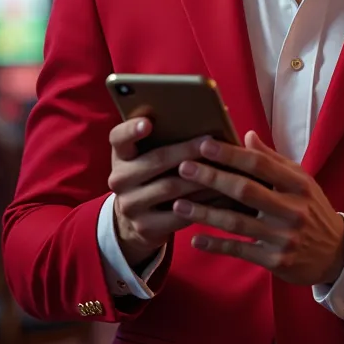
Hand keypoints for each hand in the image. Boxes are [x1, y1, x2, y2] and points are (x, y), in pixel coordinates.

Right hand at [108, 117, 217, 267]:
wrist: (138, 218)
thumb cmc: (155, 174)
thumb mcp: (150, 155)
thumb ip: (167, 137)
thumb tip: (206, 117)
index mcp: (121, 155)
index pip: (119, 137)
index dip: (132, 129)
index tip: (148, 122)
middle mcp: (120, 179)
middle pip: (155, 160)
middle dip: (186, 150)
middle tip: (210, 142)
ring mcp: (130, 205)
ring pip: (171, 187)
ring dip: (201, 177)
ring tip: (224, 167)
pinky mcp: (146, 227)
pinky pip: (180, 214)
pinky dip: (204, 204)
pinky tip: (223, 196)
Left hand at [174, 131, 343, 285]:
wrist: (336, 254)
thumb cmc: (312, 209)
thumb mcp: (301, 181)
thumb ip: (273, 160)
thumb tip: (247, 136)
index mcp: (298, 185)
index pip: (260, 164)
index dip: (231, 154)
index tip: (204, 144)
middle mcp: (292, 210)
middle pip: (245, 191)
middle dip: (212, 178)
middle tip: (184, 168)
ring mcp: (284, 237)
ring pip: (237, 223)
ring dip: (205, 213)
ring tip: (179, 203)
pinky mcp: (276, 261)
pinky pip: (240, 251)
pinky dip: (216, 245)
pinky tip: (194, 239)